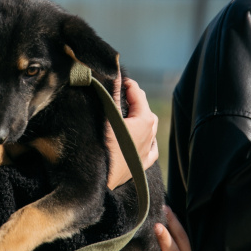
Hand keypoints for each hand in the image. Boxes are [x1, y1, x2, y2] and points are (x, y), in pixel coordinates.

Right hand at [106, 75, 158, 189]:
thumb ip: (114, 93)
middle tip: (118, 95)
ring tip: (126, 114)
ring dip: (139, 118)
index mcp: (145, 120)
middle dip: (133, 99)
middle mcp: (151, 134)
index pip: (138, 93)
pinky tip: (142, 139)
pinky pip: (151, 148)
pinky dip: (147, 140)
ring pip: (150, 128)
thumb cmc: (103, 145)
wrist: (100, 178)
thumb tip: (116, 72)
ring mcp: (148, 150)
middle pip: (145, 109)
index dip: (127, 84)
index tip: (116, 79)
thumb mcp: (108, 116)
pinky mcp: (142, 164)